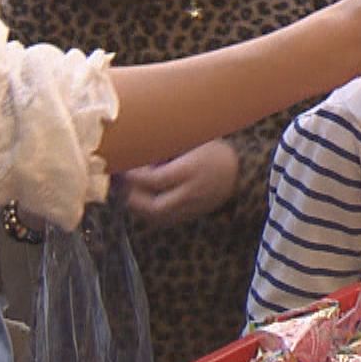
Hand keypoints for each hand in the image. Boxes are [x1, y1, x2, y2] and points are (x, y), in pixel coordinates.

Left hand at [124, 139, 240, 227]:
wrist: (239, 172)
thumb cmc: (213, 151)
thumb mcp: (193, 142)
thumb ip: (167, 147)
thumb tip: (138, 150)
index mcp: (191, 170)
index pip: (155, 180)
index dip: (135, 176)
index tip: (123, 167)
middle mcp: (191, 193)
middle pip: (154, 206)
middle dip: (132, 198)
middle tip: (121, 184)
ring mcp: (192, 207)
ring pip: (157, 217)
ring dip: (138, 207)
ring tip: (128, 192)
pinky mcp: (192, 215)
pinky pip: (165, 219)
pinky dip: (149, 212)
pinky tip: (143, 201)